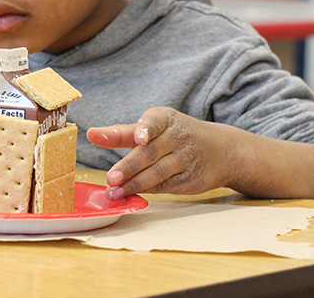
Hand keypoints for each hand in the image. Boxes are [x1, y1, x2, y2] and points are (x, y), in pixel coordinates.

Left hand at [86, 107, 234, 199]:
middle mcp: (176, 137)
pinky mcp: (187, 179)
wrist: (220, 151)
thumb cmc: (175, 135)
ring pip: (156, 173)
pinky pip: (164, 186)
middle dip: (130, 166)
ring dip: (134, 184)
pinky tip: (130, 194)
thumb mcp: (153, 127)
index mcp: (165, 119)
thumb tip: (92, 134)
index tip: (139, 137)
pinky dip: (146, 191)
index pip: (153, 122)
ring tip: (114, 192)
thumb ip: (122, 133)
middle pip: (150, 152)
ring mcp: (184, 159)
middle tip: (111, 178)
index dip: (145, 129)